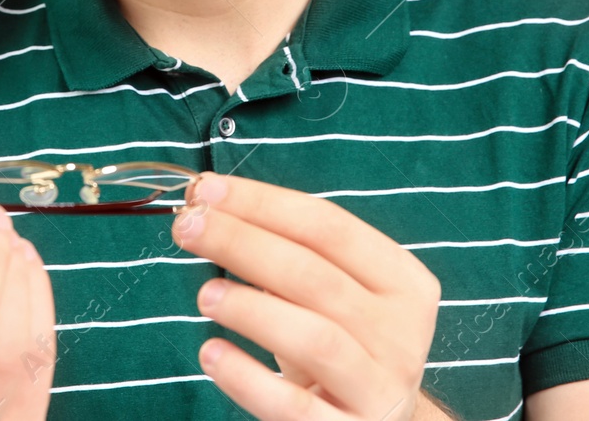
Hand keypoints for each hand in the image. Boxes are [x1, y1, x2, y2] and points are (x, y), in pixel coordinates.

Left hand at [170, 171, 443, 420]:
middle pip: (315, 275)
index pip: (329, 226)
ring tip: (204, 293)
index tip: (206, 188)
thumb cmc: (342, 346)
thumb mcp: (334, 297)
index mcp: (401, 282)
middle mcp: (401, 333)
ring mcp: (379, 388)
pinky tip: (211, 353)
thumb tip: (213, 210)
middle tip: (187, 226)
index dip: (263, 203)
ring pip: (315, 338)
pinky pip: (293, 408)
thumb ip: (291, 256)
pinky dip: (247, 377)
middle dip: (243, 242)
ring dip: (251, 308)